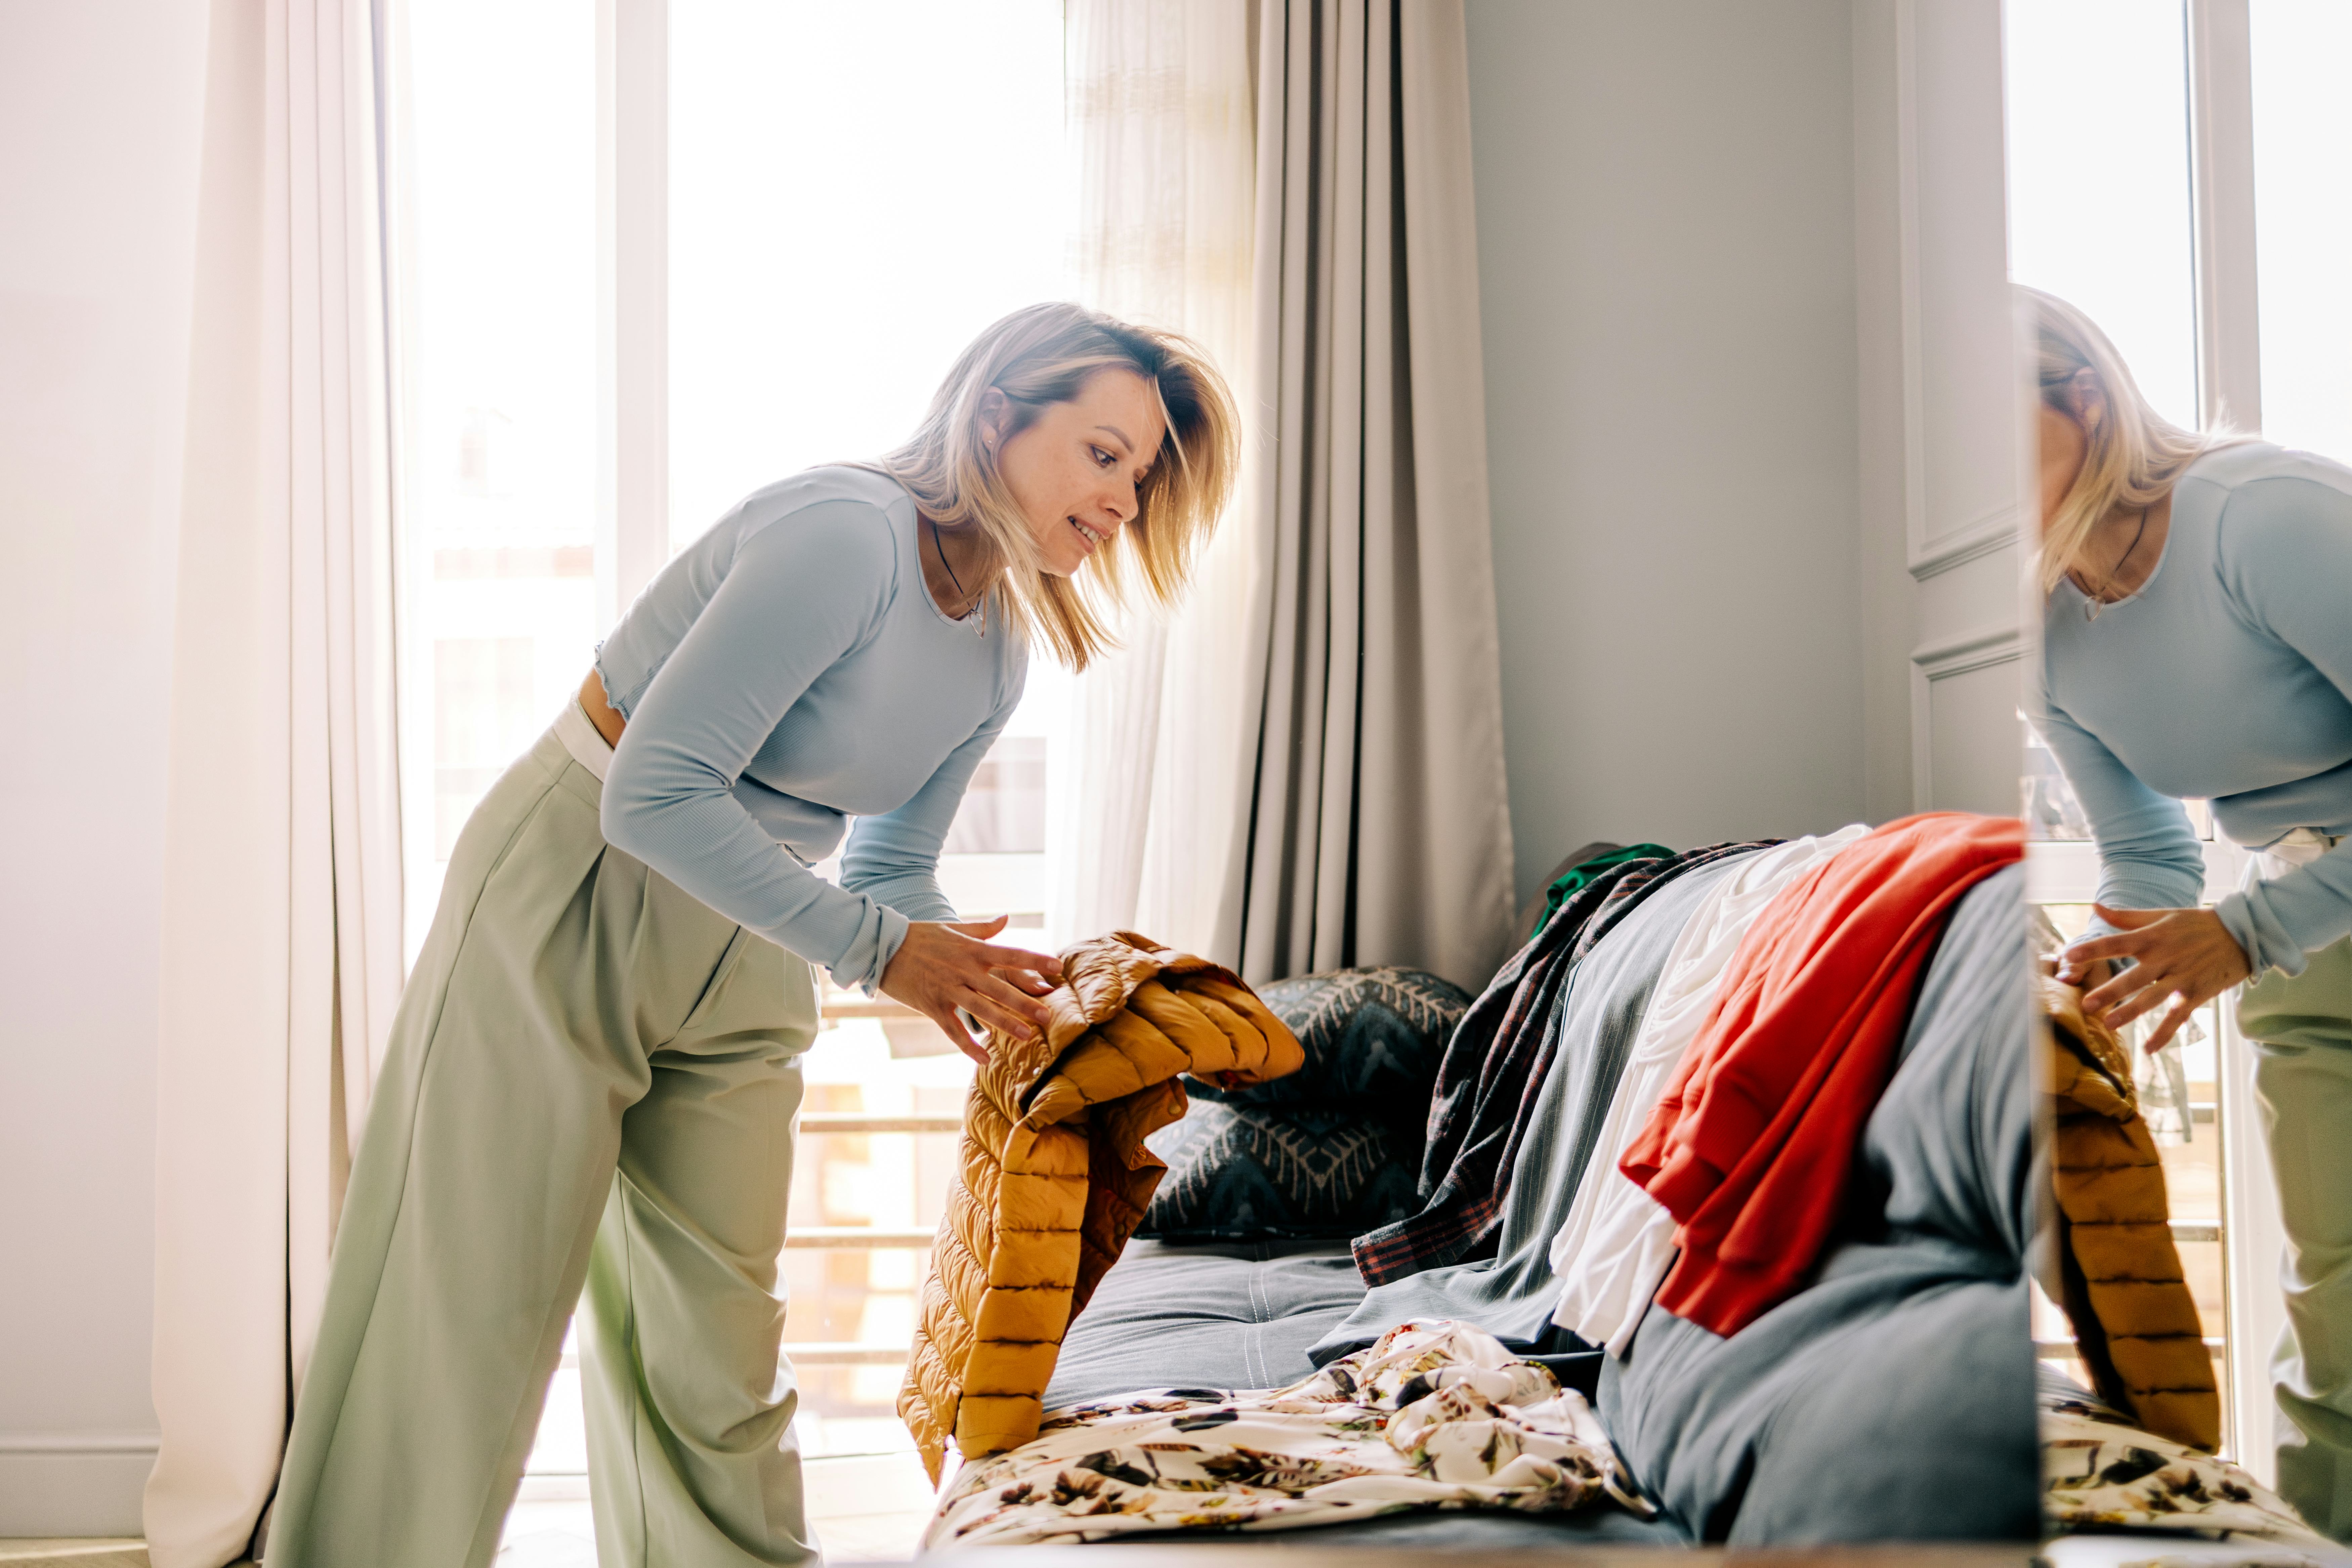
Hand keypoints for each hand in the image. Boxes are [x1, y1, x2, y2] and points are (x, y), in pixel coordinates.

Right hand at [879, 916, 1062, 1065]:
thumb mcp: (953, 928)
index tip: (1058, 967)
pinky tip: (984, 1060)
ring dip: (1005, 1025)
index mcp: (973, 950)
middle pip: (1001, 989)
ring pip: (982, 1011)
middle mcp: (964, 970)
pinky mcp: (933, 1006)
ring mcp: (948, 990)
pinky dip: (968, 1046)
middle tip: (1048, 1016)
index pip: (1011, 955)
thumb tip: (1006, 918)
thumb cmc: (921, 936)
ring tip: (1027, 1037)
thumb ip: (983, 929)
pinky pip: (953, 1030)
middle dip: (1026, 1003)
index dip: (1035, 961)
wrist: (883, 947)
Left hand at [2066, 904, 2250, 1052]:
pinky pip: (2177, 1016)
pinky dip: (2165, 1032)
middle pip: (2132, 977)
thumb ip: (2126, 917)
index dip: (2093, 949)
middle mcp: (2165, 958)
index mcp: (2153, 937)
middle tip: (2086, 1004)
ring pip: (2151, 998)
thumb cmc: (2196, 924)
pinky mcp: (2195, 993)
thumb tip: (2095, 906)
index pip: (2117, 943)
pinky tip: (2150, 1048)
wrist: (2242, 934)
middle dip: (2109, 991)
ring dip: (2130, 1012)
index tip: (2069, 955)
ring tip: (2108, 1024)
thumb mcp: (2162, 915)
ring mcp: (2180, 978)